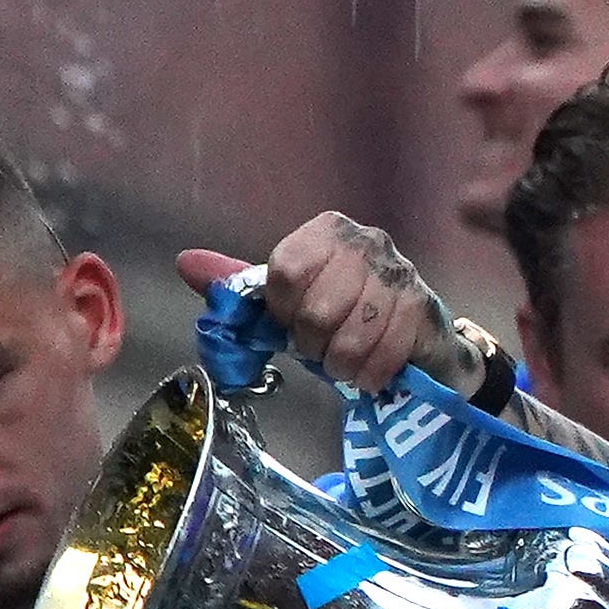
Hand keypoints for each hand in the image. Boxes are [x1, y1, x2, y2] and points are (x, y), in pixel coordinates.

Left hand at [177, 216, 464, 397]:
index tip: (292, 324)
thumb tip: (186, 263)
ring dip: (341, 365)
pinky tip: (370, 372)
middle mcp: (366, 241)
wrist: (420, 341)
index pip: (286, 272)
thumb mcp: (293, 300)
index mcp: (326, 231)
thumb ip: (243, 286)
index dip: (283, 312)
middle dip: (313, 345)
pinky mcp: (422, 308)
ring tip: (346, 362)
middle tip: (324, 347)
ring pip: (349, 338)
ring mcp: (399, 273)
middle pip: (316, 310)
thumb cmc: (348, 318)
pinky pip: (381, 357)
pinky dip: (368, 376)